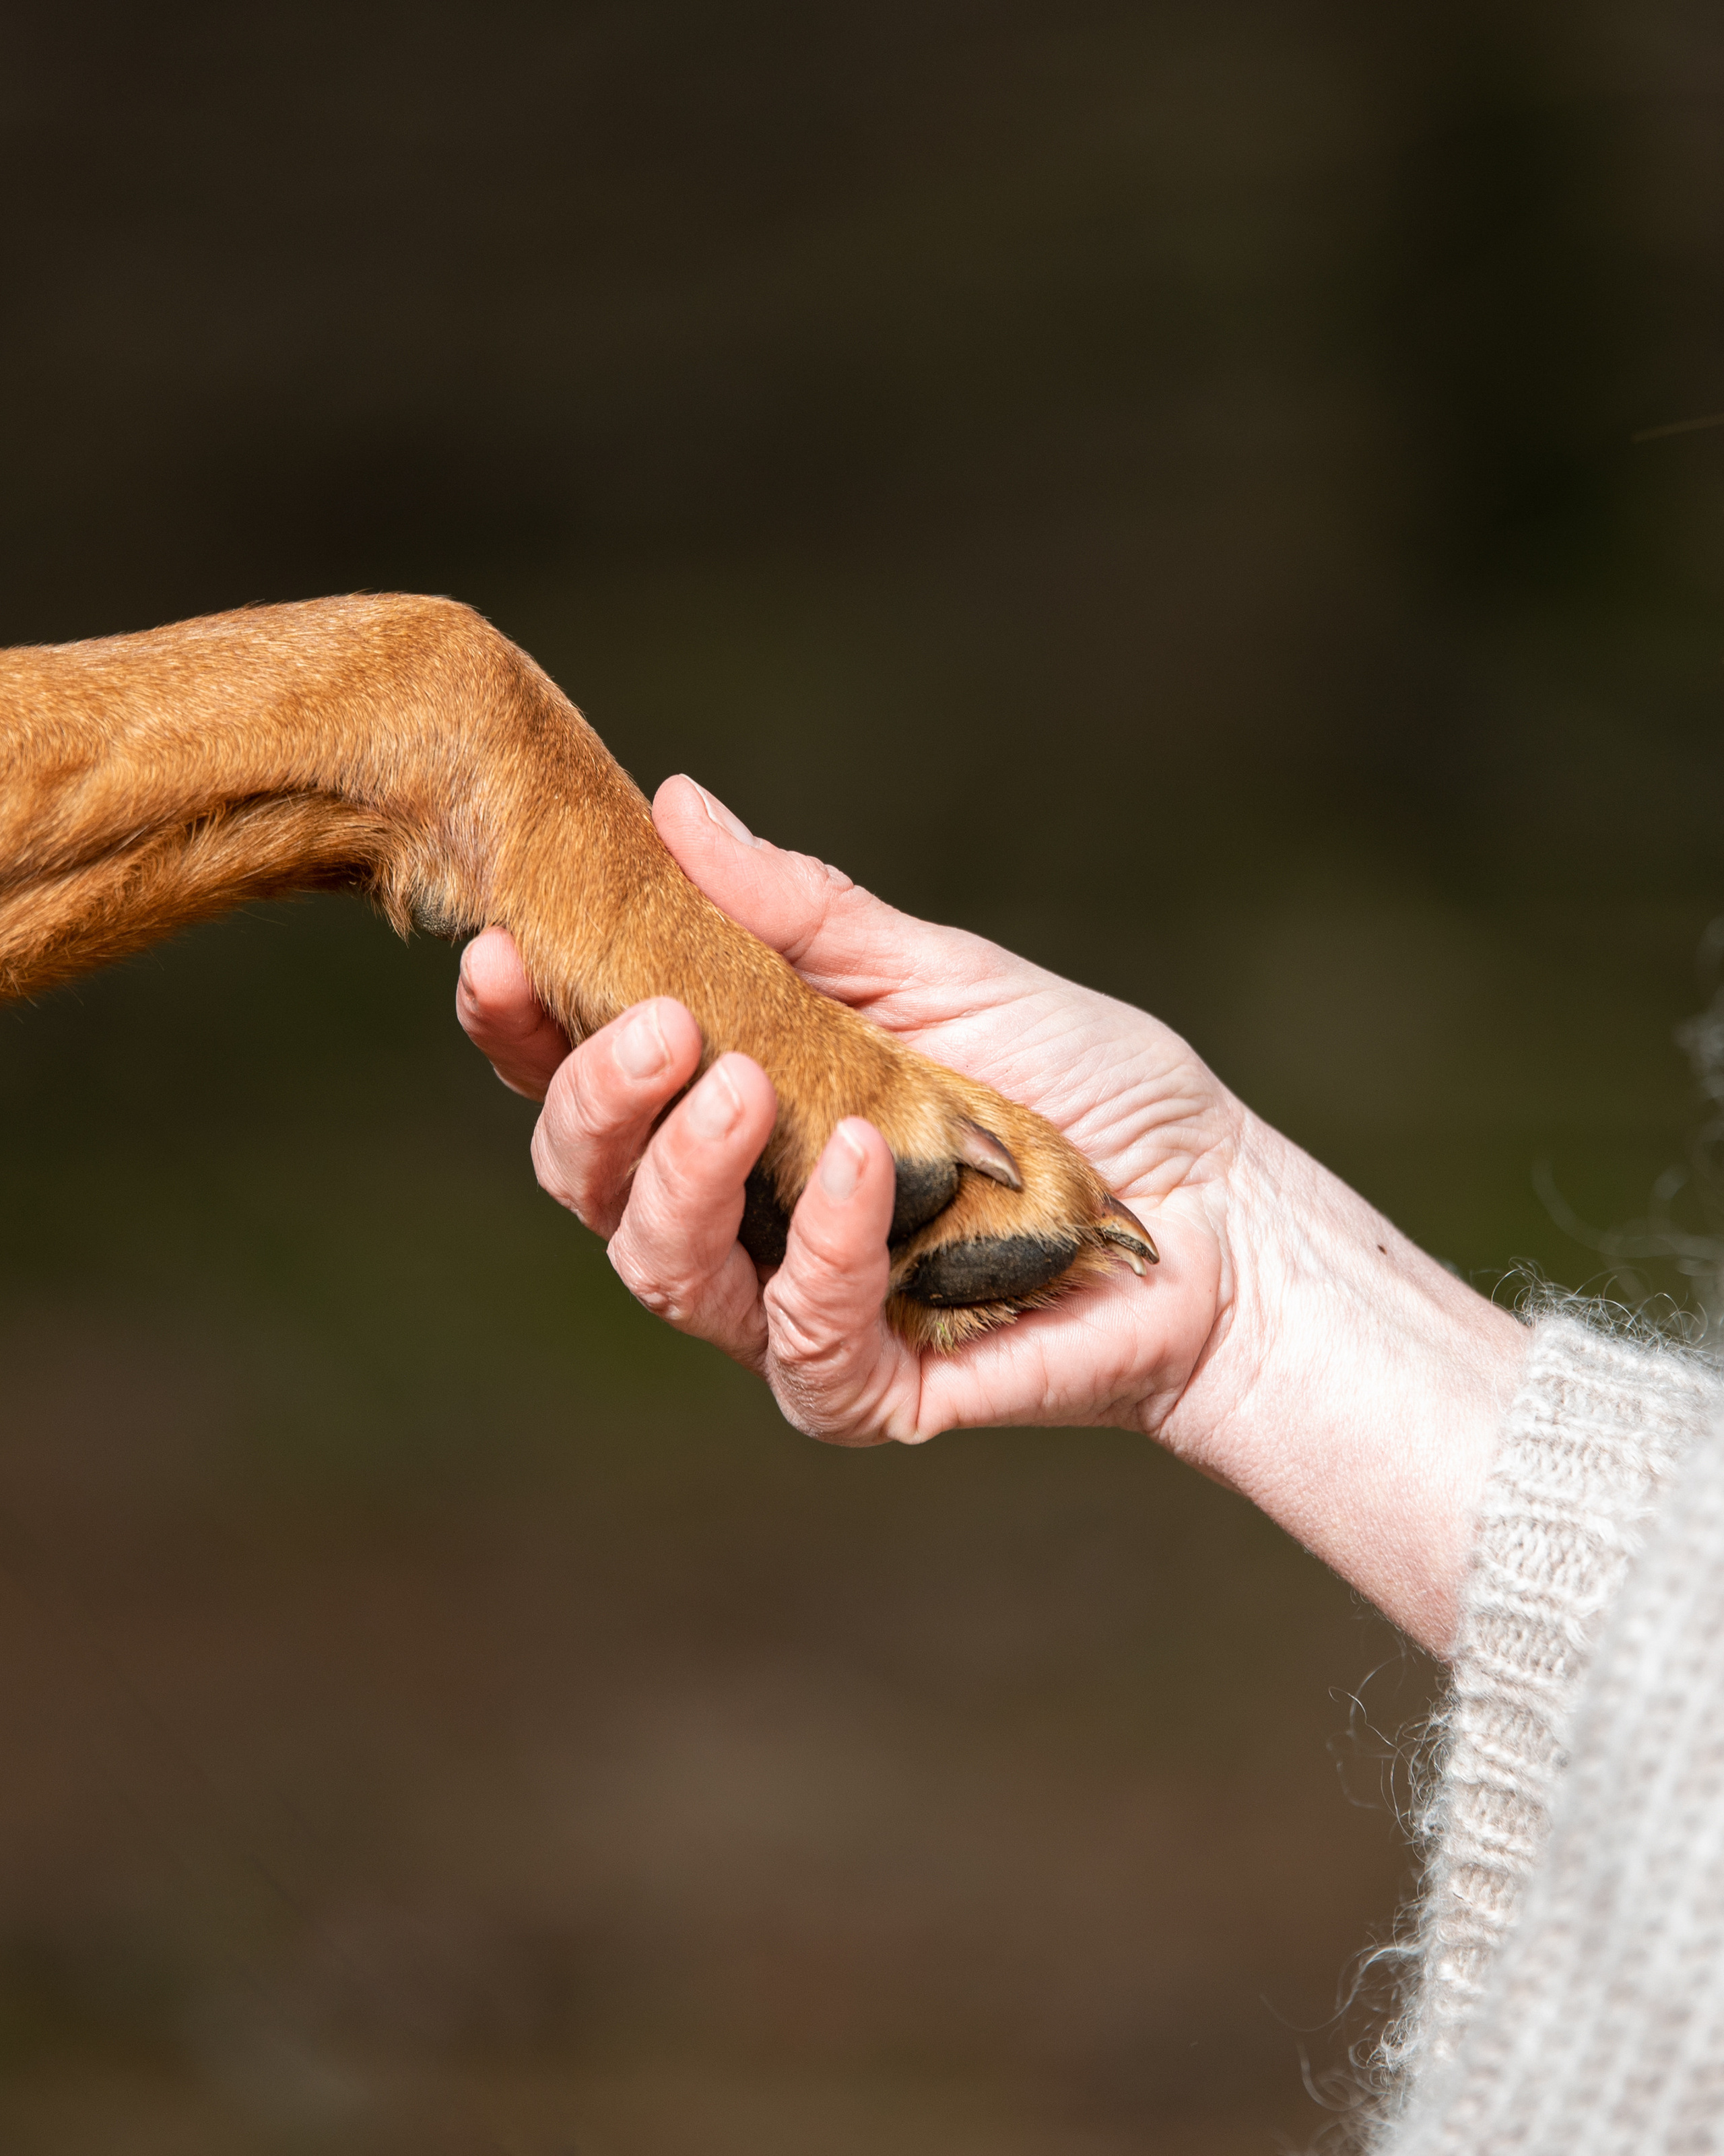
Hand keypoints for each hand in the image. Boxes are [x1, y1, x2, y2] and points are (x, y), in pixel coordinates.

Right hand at [458, 776, 1528, 1654]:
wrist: (1222, 1208)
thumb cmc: (1084, 1086)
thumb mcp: (941, 974)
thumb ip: (803, 919)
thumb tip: (674, 808)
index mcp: (739, 1099)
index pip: (590, 1072)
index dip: (525, 1024)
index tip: (504, 949)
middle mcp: (741, 1208)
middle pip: (591, 1178)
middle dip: (595, 1102)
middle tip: (654, 1028)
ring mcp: (794, 1304)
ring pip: (657, 1269)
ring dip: (677, 1175)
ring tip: (735, 1087)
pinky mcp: (868, 1384)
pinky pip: (796, 1342)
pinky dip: (817, 1253)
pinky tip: (862, 1170)